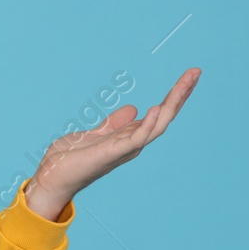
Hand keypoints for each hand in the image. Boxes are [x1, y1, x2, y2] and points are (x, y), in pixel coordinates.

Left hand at [26, 67, 200, 219]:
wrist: (52, 177)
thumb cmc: (70, 159)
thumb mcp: (95, 133)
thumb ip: (114, 123)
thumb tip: (132, 109)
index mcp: (129, 138)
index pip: (158, 114)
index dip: (174, 96)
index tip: (189, 76)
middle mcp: (132, 144)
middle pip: (164, 117)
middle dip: (181, 95)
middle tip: (196, 72)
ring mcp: (124, 149)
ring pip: (157, 125)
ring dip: (173, 104)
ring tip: (185, 84)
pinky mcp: (112, 153)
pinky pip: (136, 138)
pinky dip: (149, 123)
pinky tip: (158, 107)